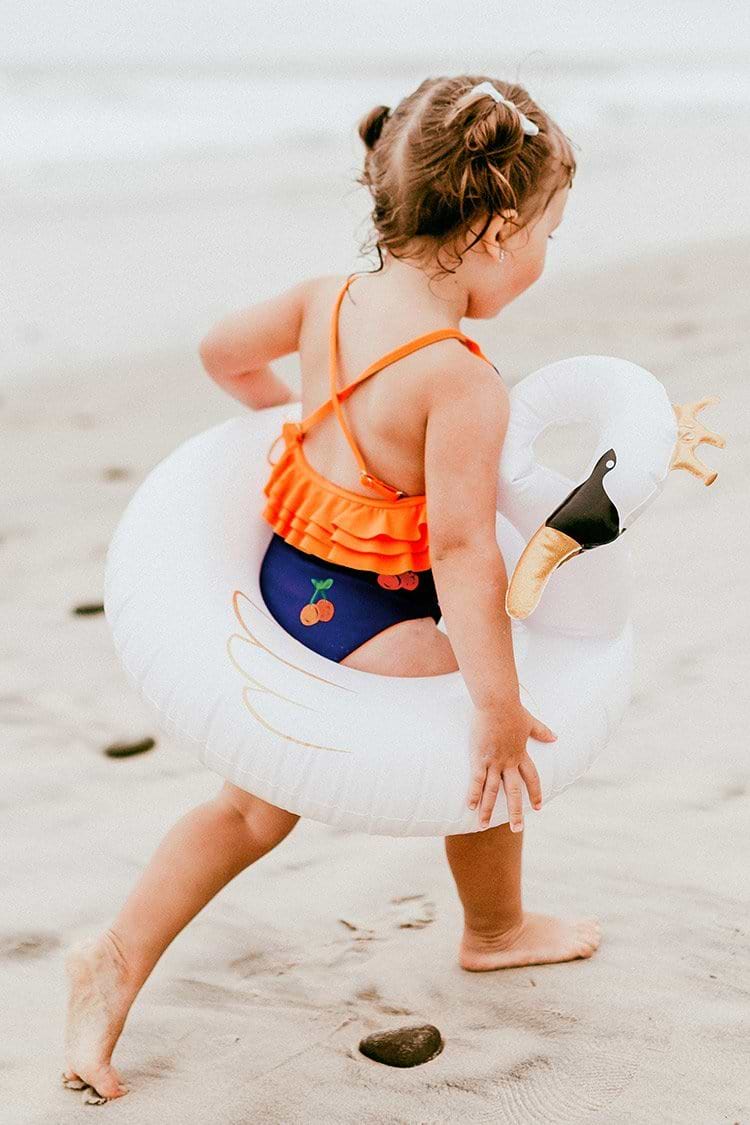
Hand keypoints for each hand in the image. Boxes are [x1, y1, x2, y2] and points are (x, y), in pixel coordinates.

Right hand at [467, 702, 557, 831]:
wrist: (497, 702)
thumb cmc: (512, 709)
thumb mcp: (530, 721)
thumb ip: (542, 731)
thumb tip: (556, 736)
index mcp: (521, 754)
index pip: (532, 778)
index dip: (535, 792)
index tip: (538, 807)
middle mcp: (509, 762)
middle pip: (514, 791)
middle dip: (516, 811)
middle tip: (517, 829)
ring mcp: (494, 762)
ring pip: (493, 791)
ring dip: (488, 810)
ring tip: (483, 826)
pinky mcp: (480, 758)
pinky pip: (476, 780)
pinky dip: (474, 794)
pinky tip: (470, 807)